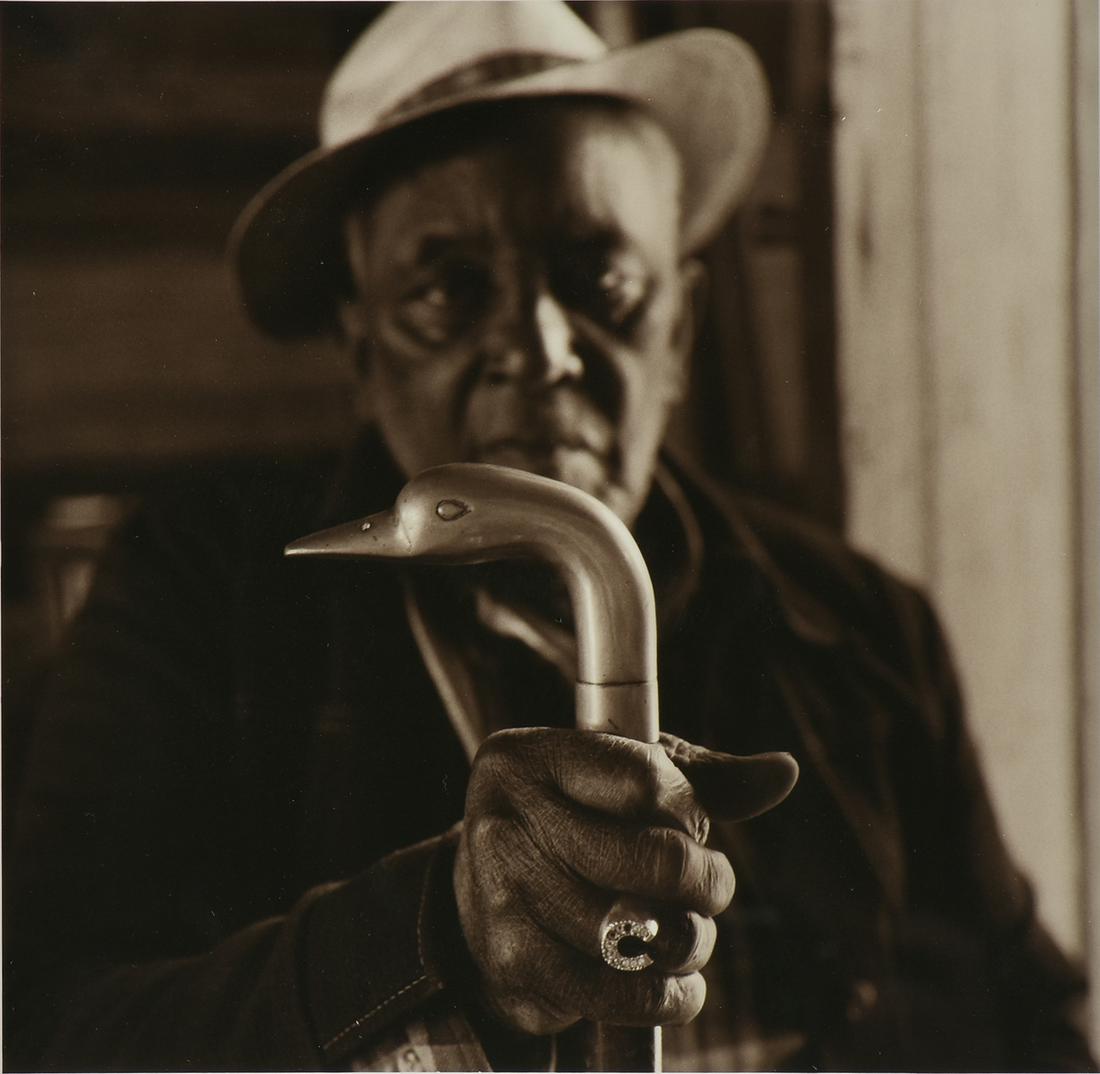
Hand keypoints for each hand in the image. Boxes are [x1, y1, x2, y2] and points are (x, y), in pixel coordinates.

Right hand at [454, 728, 797, 1034]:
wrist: (478, 895)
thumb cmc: (572, 822)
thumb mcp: (618, 782)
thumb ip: (700, 778)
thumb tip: (782, 771)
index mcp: (534, 758)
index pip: (646, 780)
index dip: (690, 812)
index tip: (693, 827)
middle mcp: (508, 820)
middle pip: (651, 859)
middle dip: (707, 882)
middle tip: (713, 886)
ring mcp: (504, 894)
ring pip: (640, 932)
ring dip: (690, 943)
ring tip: (690, 935)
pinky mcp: (512, 962)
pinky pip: (613, 993)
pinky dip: (664, 996)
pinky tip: (678, 985)